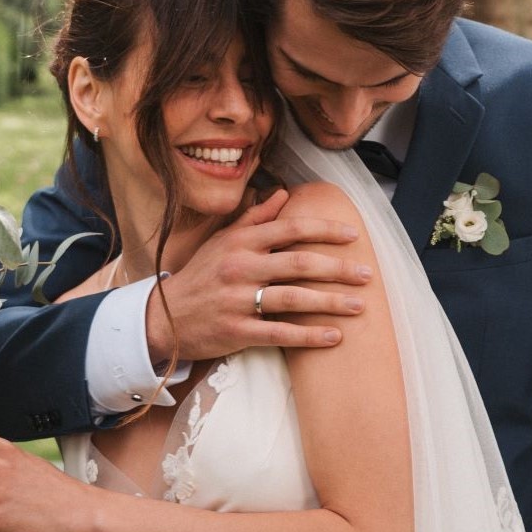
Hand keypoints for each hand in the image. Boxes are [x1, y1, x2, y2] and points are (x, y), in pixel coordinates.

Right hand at [145, 188, 372, 361]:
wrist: (163, 316)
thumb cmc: (200, 276)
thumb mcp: (222, 241)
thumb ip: (255, 218)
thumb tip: (284, 194)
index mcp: (241, 242)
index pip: (291, 229)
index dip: (325, 230)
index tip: (352, 236)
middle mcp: (241, 267)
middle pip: (299, 263)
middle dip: (338, 269)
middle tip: (367, 275)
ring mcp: (239, 300)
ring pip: (294, 299)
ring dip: (331, 303)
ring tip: (359, 307)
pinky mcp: (237, 331)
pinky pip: (280, 333)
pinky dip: (309, 335)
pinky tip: (334, 337)